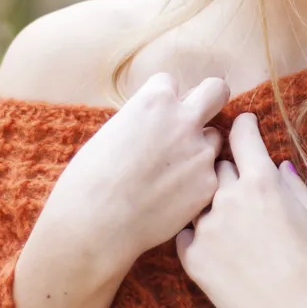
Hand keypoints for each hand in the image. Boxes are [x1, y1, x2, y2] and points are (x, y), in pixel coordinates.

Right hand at [41, 74, 228, 271]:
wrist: (96, 224)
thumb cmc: (90, 180)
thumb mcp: (112, 132)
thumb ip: (142, 120)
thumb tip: (155, 123)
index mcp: (155, 100)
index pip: (171, 83)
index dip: (163, 102)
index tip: (154, 119)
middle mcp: (184, 120)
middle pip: (216, 91)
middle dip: (209, 99)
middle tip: (199, 117)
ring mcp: (200, 152)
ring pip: (215, 138)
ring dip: (200, 148)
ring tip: (171, 173)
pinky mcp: (208, 184)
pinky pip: (210, 176)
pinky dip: (196, 184)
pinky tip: (171, 199)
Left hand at [174, 112, 306, 307]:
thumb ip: (294, 186)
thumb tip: (279, 166)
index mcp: (263, 181)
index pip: (242, 135)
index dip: (244, 125)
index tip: (244, 124)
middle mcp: (229, 197)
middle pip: (217, 165)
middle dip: (227, 168)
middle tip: (240, 184)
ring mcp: (206, 227)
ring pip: (199, 199)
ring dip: (211, 204)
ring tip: (230, 224)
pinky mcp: (192, 257)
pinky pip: (187, 233)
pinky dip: (199, 235)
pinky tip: (218, 248)